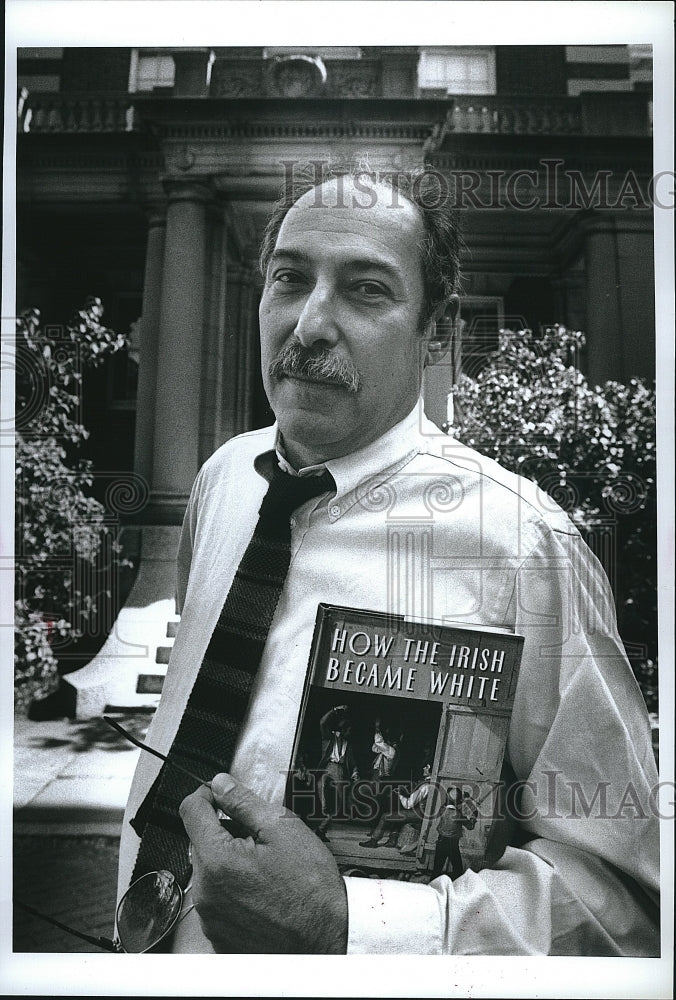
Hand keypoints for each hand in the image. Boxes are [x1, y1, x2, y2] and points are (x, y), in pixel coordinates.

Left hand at [179, 773, 347, 953]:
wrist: (329, 940)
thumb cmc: (312, 891)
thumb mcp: (284, 828)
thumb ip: (244, 802)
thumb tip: (222, 785)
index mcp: (218, 861)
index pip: (190, 810)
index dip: (207, 794)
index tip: (221, 796)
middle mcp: (206, 893)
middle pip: (201, 842)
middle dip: (224, 832)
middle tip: (260, 840)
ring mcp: (211, 918)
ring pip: (209, 872)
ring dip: (229, 863)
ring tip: (266, 871)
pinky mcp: (219, 937)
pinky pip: (217, 901)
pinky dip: (233, 892)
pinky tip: (262, 893)